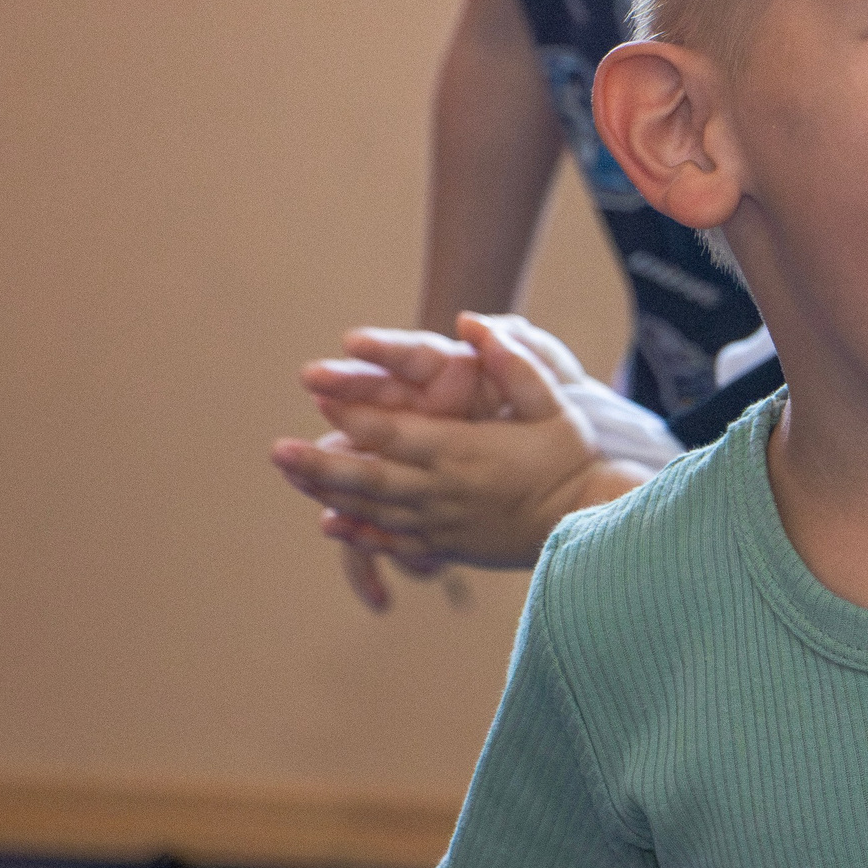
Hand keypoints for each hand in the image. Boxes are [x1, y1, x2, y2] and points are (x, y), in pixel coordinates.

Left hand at [271, 314, 665, 594]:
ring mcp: (442, 523)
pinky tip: (329, 523)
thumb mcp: (552, 402)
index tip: (319, 402)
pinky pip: (393, 541)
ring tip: (291, 475)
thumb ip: (512, 362)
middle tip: (277, 450)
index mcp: (463, 451)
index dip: (355, 418)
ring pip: (373, 508)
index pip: (396, 433)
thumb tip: (472, 320)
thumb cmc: (572, 458)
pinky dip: (359, 532)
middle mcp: (444, 490)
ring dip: (328, 491)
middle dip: (320, 463)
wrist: (590, 522)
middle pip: (369, 475)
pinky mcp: (448, 547)